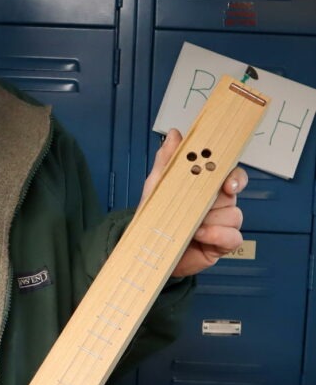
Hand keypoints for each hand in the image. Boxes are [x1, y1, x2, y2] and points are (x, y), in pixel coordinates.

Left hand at [139, 129, 247, 277]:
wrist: (150, 250)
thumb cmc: (157, 217)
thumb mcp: (158, 186)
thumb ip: (167, 161)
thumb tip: (175, 135)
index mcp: (207, 187)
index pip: (230, 174)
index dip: (233, 176)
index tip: (226, 180)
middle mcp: (218, 204)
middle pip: (234, 193)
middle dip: (222, 196)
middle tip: (210, 200)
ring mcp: (221, 224)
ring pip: (234, 215)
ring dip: (213, 219)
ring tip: (192, 223)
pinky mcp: (222, 243)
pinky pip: (233, 237)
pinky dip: (217, 235)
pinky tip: (200, 234)